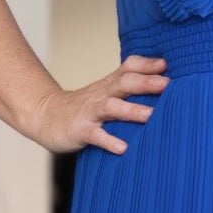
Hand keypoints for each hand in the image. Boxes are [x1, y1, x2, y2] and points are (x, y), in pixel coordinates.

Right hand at [28, 54, 169, 152]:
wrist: (45, 116)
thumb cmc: (84, 107)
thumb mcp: (105, 92)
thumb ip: (129, 87)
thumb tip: (163, 86)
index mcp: (109, 85)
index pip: (128, 68)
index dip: (146, 65)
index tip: (165, 64)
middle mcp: (101, 95)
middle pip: (124, 83)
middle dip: (145, 83)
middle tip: (167, 84)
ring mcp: (90, 112)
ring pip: (112, 108)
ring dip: (131, 111)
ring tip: (151, 116)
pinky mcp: (80, 130)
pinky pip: (95, 135)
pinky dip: (108, 141)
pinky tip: (122, 148)